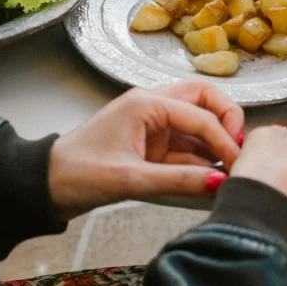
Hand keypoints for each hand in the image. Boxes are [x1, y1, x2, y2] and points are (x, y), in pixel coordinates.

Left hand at [48, 82, 243, 220]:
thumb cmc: (78, 174)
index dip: (225, 139)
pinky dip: (201, 160)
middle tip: (238, 151)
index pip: (201, 114)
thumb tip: (220, 182)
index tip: (238, 165)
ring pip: (198, 124)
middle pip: (205, 100)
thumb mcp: (131, 179)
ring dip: (215, 144)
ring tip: (231, 170)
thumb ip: (179, 180)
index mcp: (146, 103)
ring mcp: (154, 125)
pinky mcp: (152, 145)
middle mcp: (153, 106)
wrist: (48, 185)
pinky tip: (212, 178)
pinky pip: (186, 147)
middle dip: (227, 122)